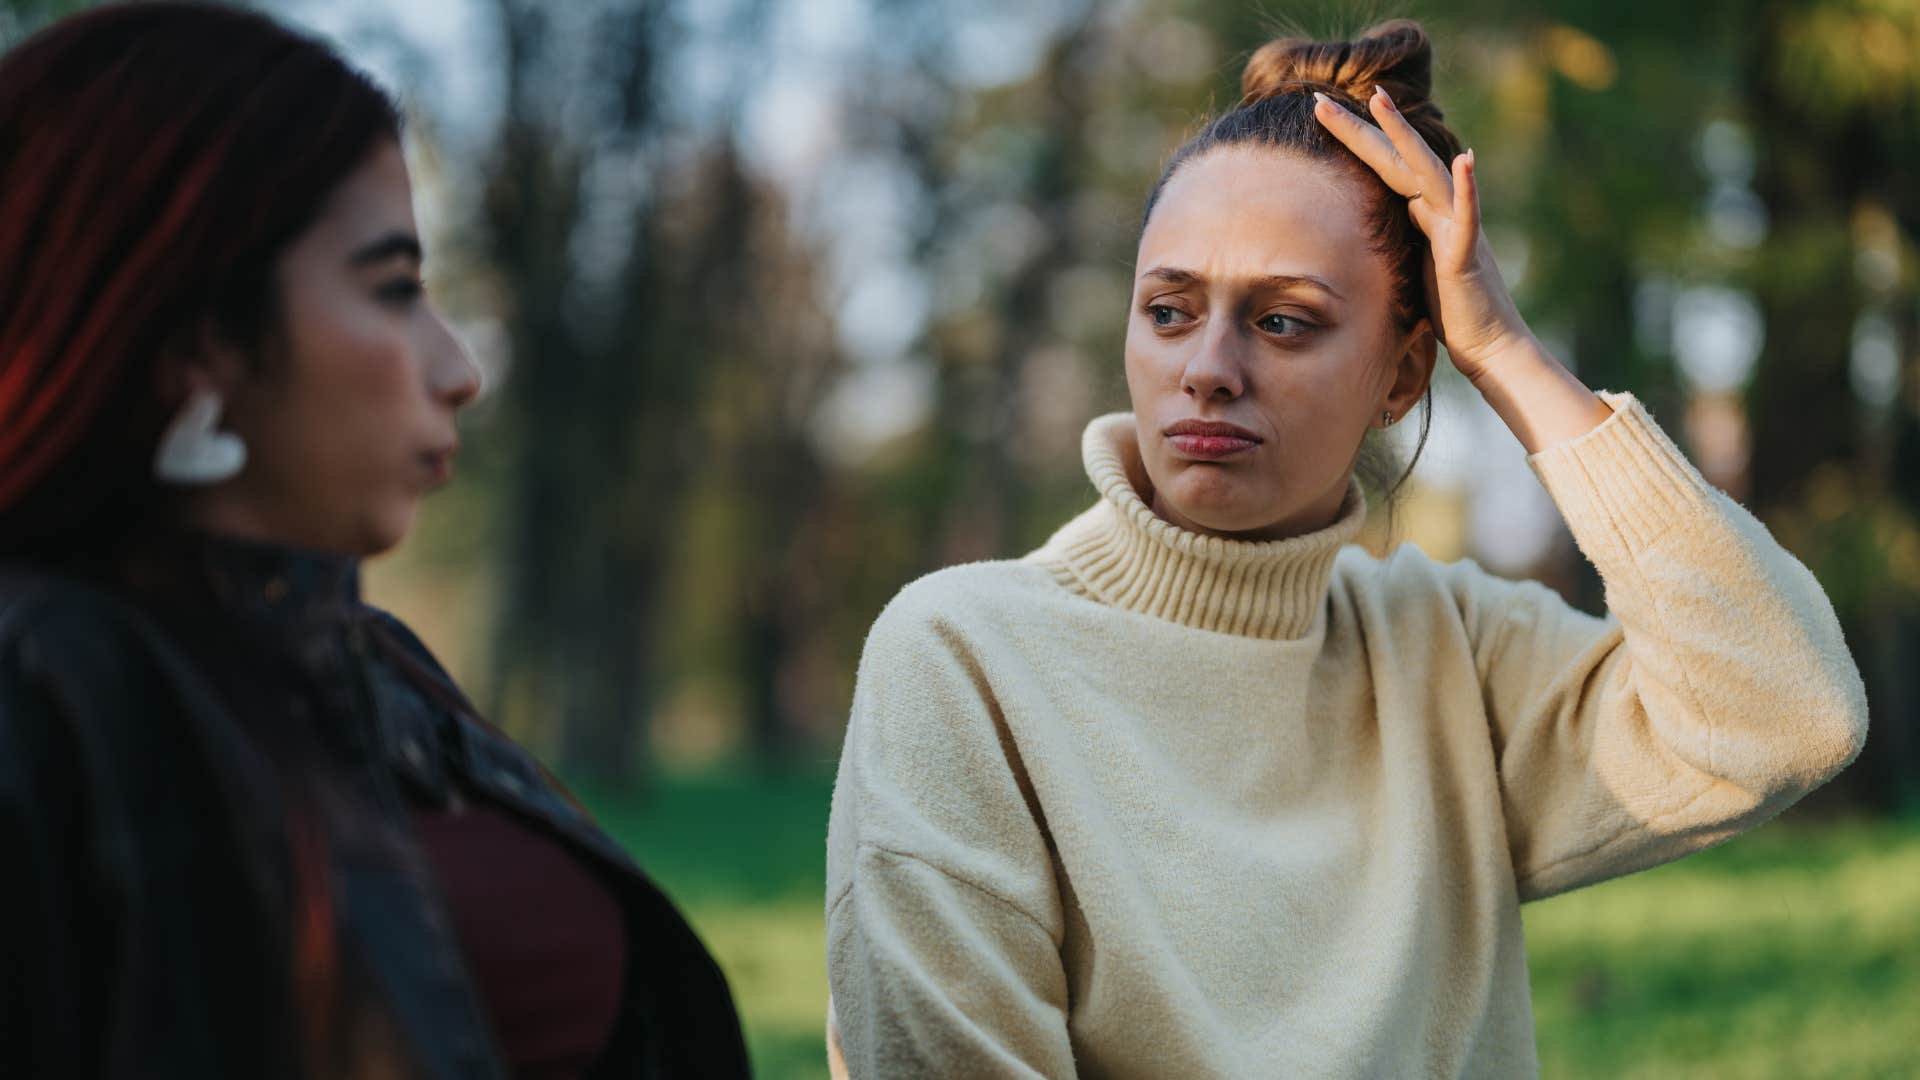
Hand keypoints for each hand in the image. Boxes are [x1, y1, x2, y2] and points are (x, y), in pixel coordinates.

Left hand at [1311, 87, 1531, 384]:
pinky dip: (1468, 189)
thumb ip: (1402, 234)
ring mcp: (1456, 227)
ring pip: (1429, 173)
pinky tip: (1468, 160)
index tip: (1318, 111)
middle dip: (1359, 126)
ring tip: (1380, 101)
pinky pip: (1468, 218)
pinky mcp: (1466, 256)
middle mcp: (1441, 210)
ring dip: (1405, 137)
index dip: (1352, 138)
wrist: (1487, 344)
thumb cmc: (1450, 309)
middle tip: (1319, 97)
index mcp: (1423, 212)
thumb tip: (1383, 215)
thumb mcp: (1412, 264)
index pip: (1381, 166)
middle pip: (1396, 158)